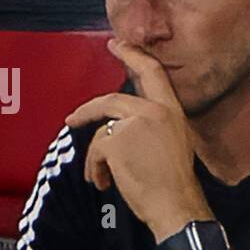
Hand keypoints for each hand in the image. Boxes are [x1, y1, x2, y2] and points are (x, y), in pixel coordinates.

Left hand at [64, 40, 210, 239]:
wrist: (176, 206)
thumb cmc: (174, 185)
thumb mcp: (173, 145)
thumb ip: (151, 128)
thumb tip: (119, 126)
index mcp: (172, 112)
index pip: (153, 73)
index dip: (133, 55)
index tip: (118, 43)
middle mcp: (154, 111)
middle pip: (111, 101)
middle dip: (88, 110)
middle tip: (72, 118)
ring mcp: (135, 123)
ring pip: (102, 132)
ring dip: (96, 158)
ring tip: (101, 178)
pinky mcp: (117, 139)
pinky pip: (95, 150)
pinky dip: (95, 169)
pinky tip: (104, 183)